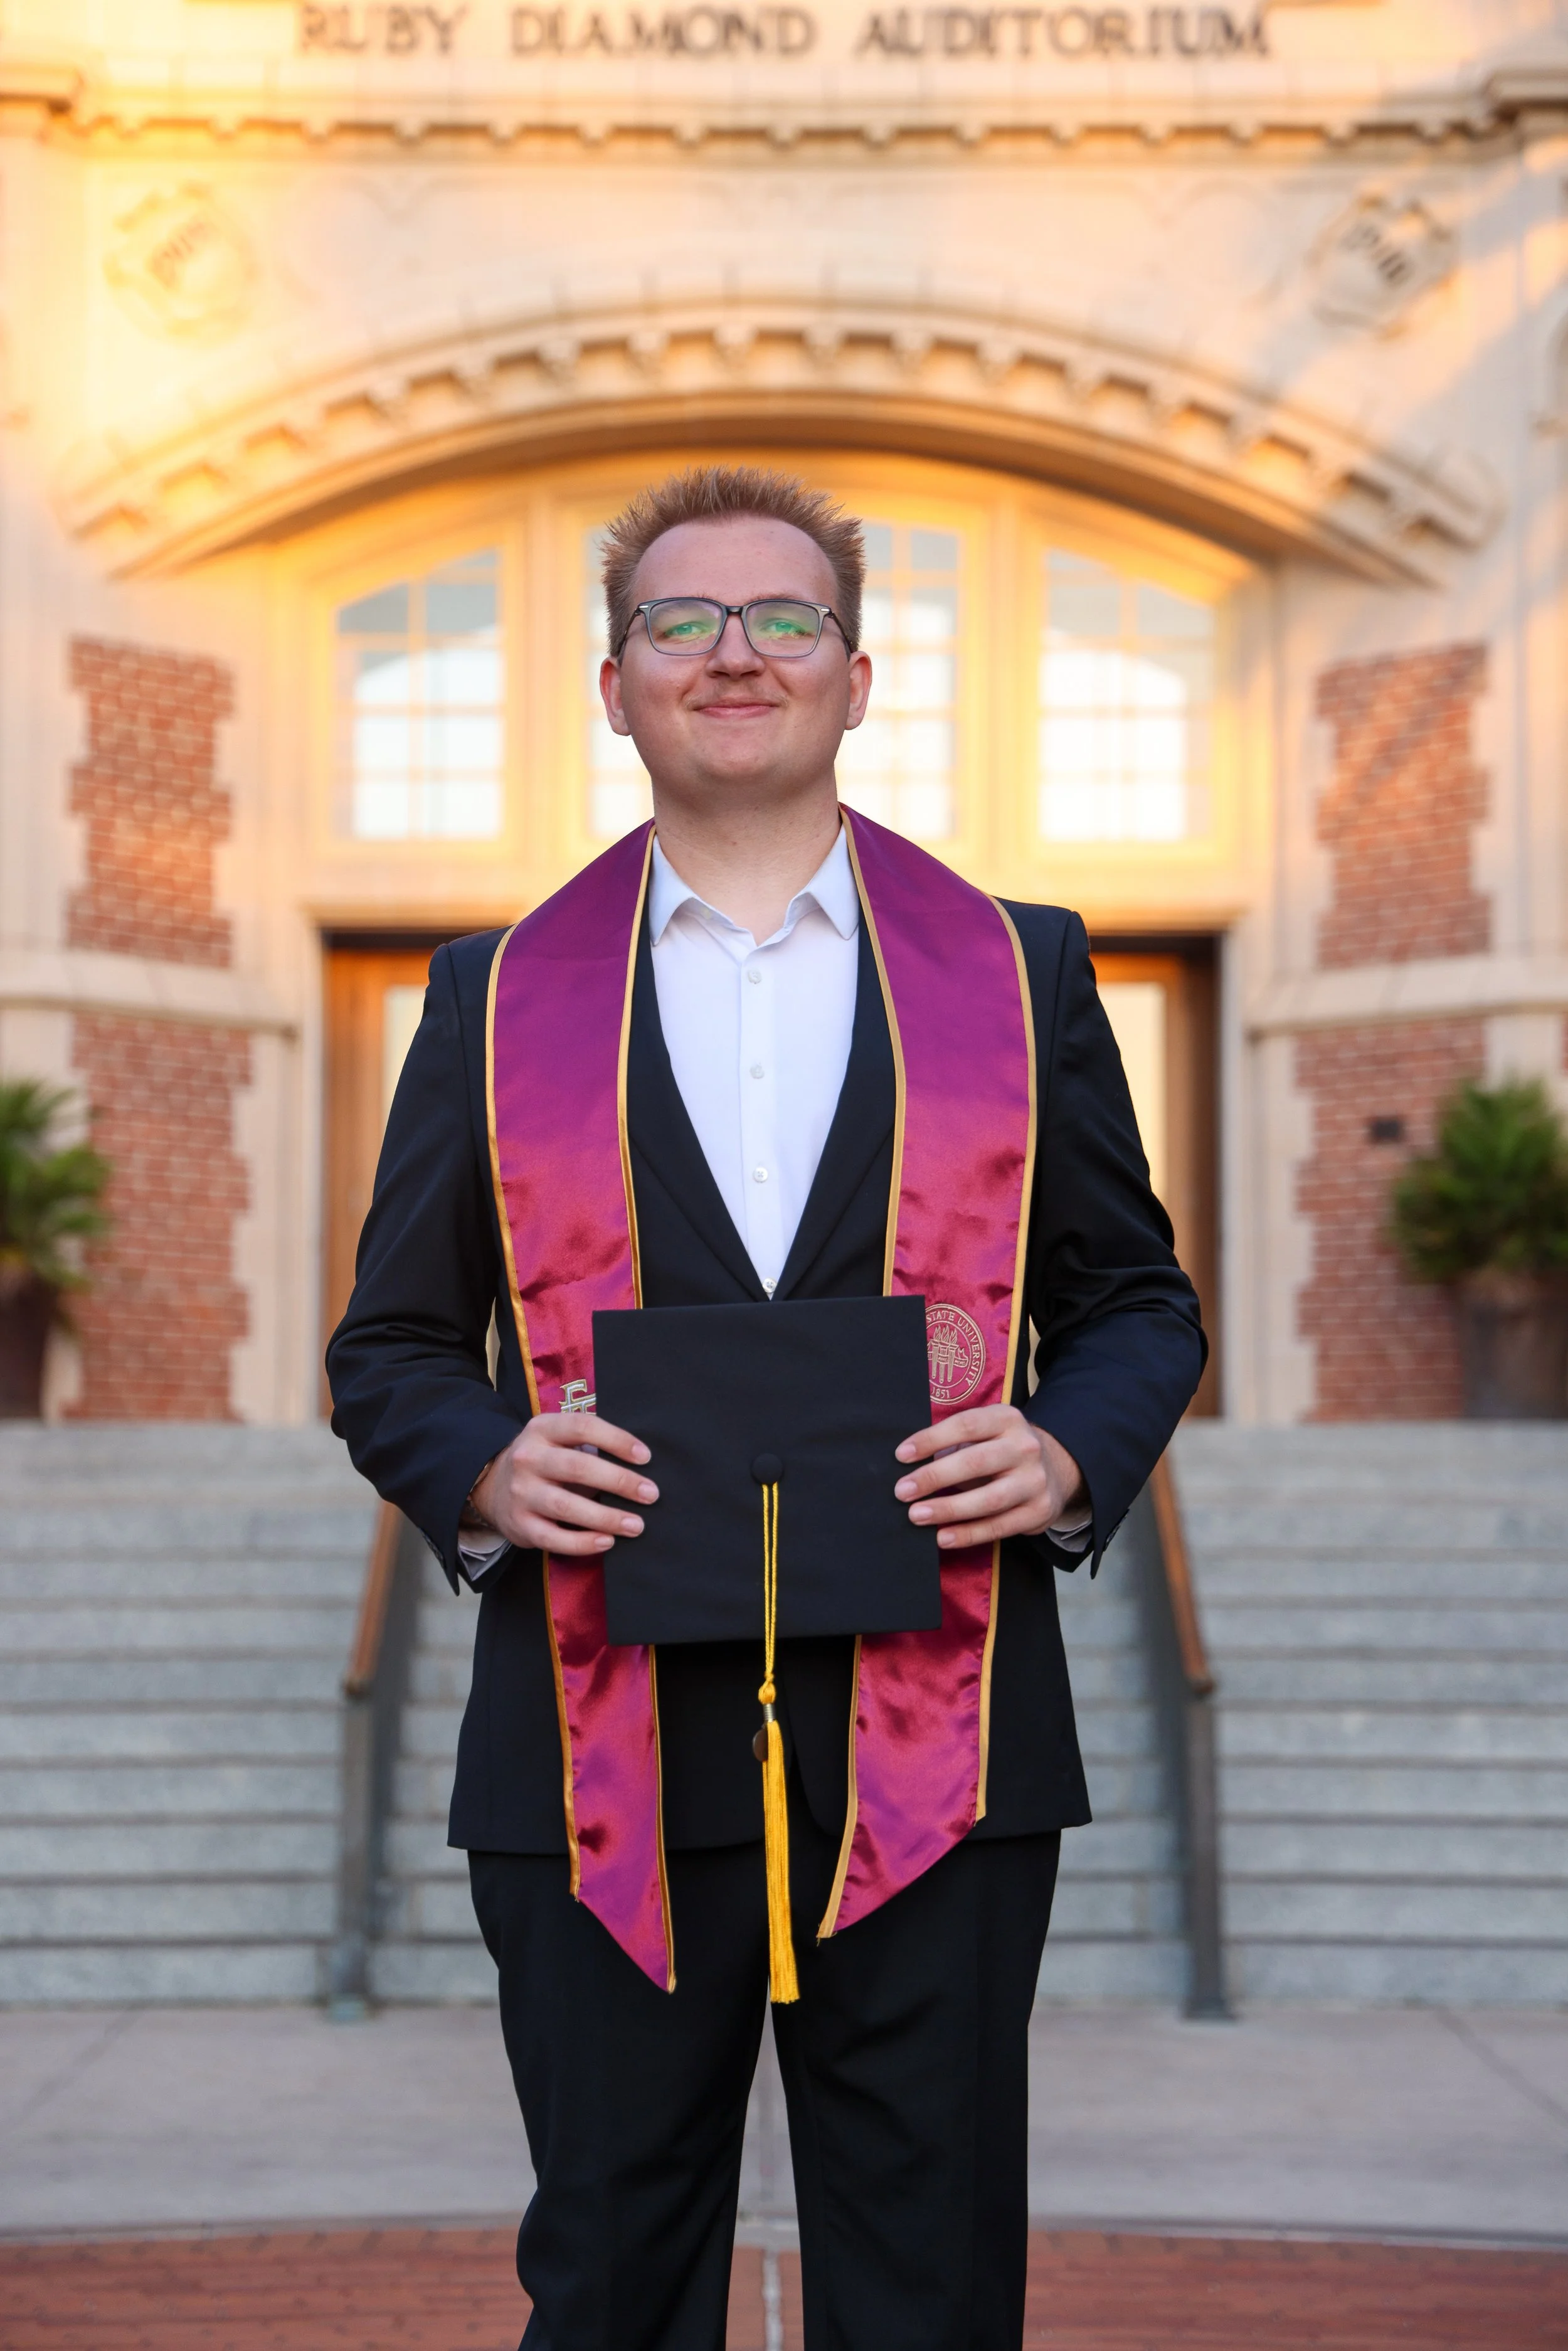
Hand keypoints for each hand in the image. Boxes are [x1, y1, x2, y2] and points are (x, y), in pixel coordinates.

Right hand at [470, 1413, 657, 1556]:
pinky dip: (582, 1543)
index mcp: (543, 1429)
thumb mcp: (558, 1439)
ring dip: (606, 1517)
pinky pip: (553, 1538)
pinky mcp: (519, 1524)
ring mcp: (521, 1492)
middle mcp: (528, 1458)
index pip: (583, 1427)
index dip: (617, 1440)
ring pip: (565, 1505)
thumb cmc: (544, 1461)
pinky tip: (607, 1542)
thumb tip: (642, 1465)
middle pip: (577, 1467)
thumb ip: (590, 1445)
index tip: (646, 1457)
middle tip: (651, 1494)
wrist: (492, 1486)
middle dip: (619, 1481)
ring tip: (636, 1525)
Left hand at [893, 1406, 1085, 1550]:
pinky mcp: (1039, 1512)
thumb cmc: (1001, 1450)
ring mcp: (1035, 1481)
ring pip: (989, 1499)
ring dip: (948, 1509)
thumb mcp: (986, 1432)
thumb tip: (908, 1466)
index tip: (901, 1455)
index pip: (966, 1426)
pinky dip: (968, 1534)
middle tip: (902, 1491)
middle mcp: (1025, 1447)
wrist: (1054, 1470)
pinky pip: (998, 1527)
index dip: (931, 1439)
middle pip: (976, 1462)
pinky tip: (942, 1537)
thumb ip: (954, 1442)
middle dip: (935, 1477)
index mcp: (1007, 1419)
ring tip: (916, 1516)